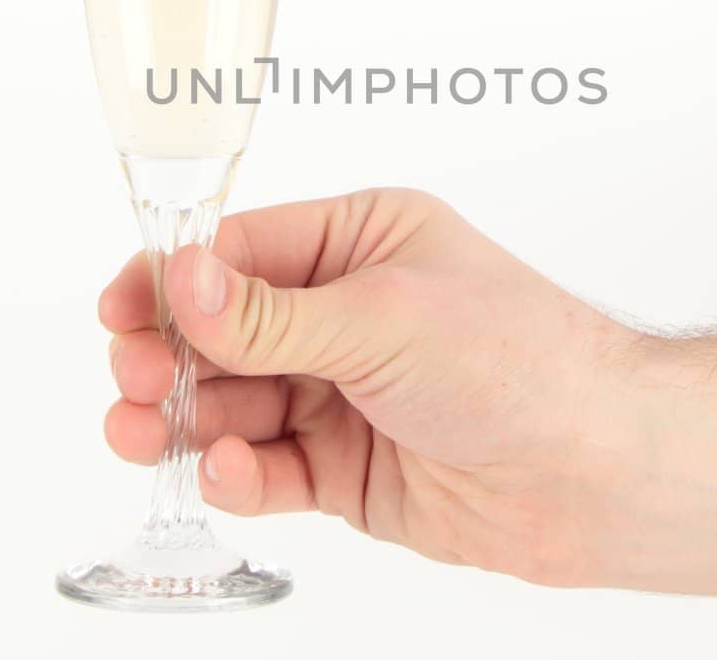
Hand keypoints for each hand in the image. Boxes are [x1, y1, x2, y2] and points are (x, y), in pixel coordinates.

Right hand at [97, 188, 643, 586]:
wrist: (597, 468)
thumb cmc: (519, 360)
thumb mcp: (382, 317)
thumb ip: (270, 315)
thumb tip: (180, 281)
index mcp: (361, 242)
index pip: (241, 252)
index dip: (174, 280)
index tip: (119, 308)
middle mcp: (347, 313)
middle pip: (224, 332)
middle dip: (172, 355)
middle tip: (139, 379)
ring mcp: (344, 393)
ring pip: (235, 404)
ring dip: (187, 419)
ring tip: (145, 433)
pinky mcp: (348, 469)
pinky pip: (270, 467)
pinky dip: (239, 473)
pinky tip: (226, 471)